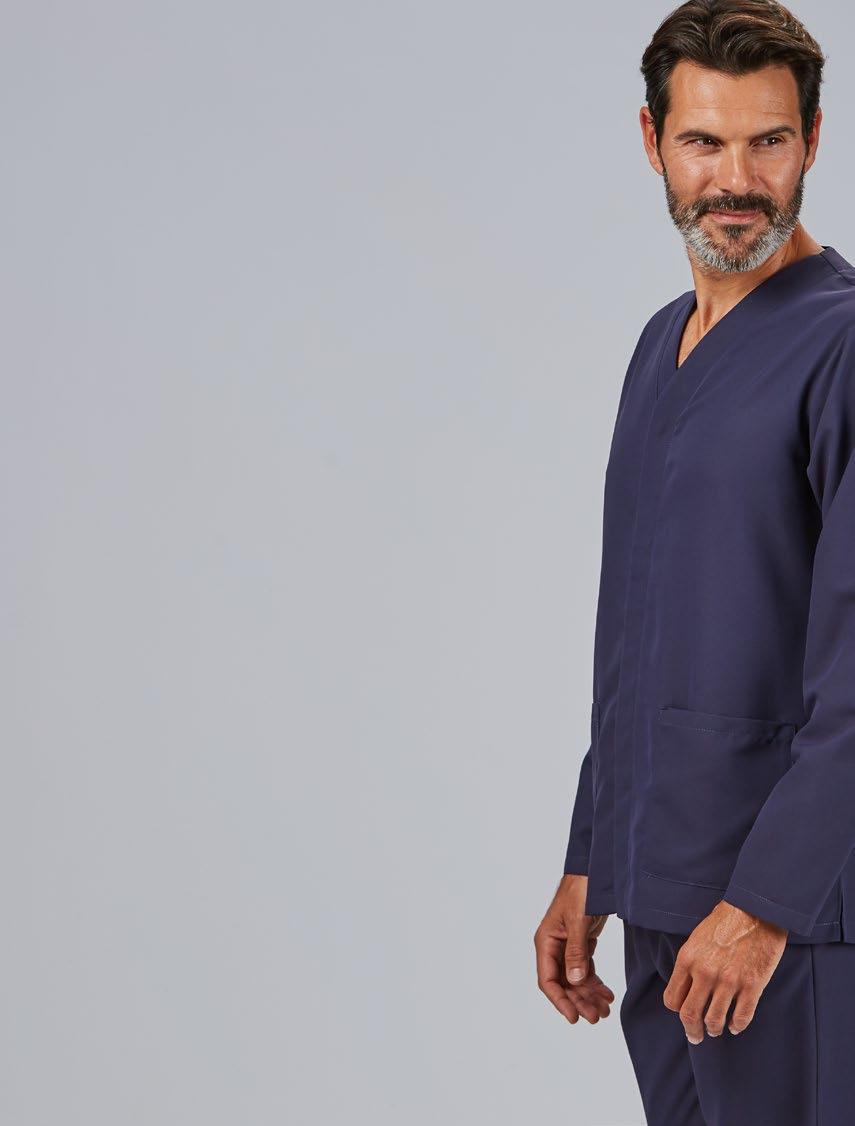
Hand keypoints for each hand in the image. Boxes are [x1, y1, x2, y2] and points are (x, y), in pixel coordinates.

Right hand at [534, 874, 614, 1023]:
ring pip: (575, 979)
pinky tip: (607, 994)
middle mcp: (554, 946)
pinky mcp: (582, 942)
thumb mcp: (578, 921)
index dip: (560, 1001)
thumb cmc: (582, 890)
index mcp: (546, 941)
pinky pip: (586, 969)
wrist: (595, 871)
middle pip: (563, 984)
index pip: (548, 979)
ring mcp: (568, 945)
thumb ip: (576, 952)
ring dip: (589, 995)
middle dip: (579, 1001)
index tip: (574, 1018)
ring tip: (606, 1009)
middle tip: (598, 1017)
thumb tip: (574, 982)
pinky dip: (596, 983)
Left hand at [662, 899, 787, 1041]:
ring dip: (714, 1029)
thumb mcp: (696, 939)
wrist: (755, 909)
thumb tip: (686, 988)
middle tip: (696, 1037)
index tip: (683, 1014)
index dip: (677, 1011)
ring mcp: (729, 981)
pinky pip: (742, 1017)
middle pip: (690, 1015)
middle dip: (692, 1031)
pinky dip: (737, 1026)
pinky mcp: (752, 985)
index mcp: (688, 959)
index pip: (672, 999)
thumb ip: (690, 964)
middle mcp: (705, 973)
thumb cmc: (724, 921)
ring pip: (715, 1020)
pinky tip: (735, 1025)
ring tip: (716, 1030)